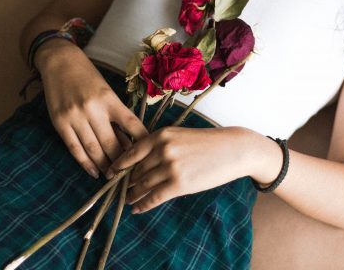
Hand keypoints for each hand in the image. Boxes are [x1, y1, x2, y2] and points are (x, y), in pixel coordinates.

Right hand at [36, 39, 148, 178]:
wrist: (60, 62)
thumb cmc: (88, 77)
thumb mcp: (107, 91)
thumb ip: (116, 115)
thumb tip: (129, 141)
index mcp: (109, 99)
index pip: (131, 124)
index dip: (141, 141)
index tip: (149, 155)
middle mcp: (93, 109)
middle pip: (111, 142)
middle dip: (121, 161)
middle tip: (130, 174)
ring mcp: (75, 117)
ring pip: (93, 149)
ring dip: (104, 165)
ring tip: (113, 176)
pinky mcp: (60, 123)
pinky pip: (74, 148)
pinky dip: (85, 163)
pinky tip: (94, 172)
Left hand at [105, 125, 250, 213]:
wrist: (233, 149)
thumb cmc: (208, 142)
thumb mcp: (180, 136)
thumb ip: (159, 146)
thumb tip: (139, 164)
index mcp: (161, 135)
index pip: (131, 152)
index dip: (118, 165)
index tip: (110, 173)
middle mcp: (162, 149)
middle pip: (136, 170)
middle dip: (127, 182)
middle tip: (120, 190)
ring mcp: (170, 167)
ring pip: (142, 184)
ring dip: (133, 194)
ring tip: (128, 200)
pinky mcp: (179, 184)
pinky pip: (154, 197)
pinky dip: (143, 205)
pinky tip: (137, 209)